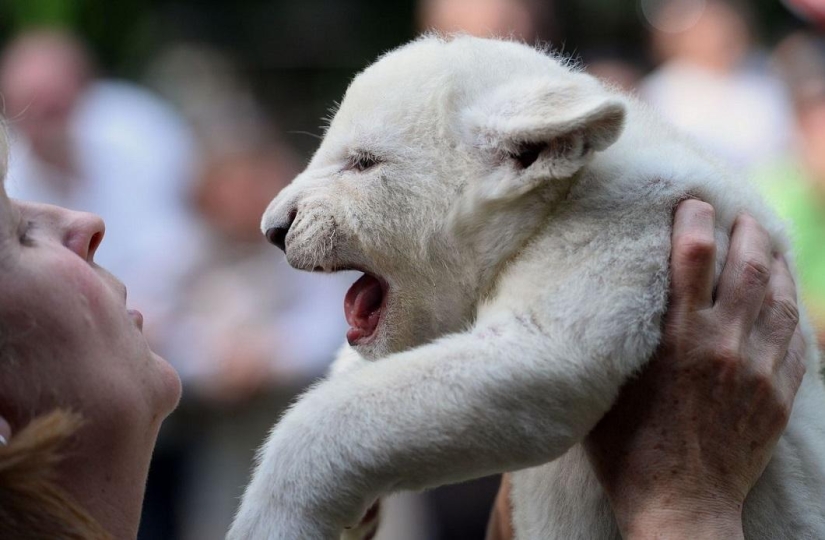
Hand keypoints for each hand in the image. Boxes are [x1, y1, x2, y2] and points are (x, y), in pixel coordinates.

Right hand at [584, 200, 805, 538]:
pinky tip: (785, 292)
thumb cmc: (628, 451)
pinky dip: (793, 305)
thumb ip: (620, 342)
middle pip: (747, 267)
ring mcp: (759, 371)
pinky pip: (797, 337)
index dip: (696, 221)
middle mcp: (724, 347)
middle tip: (739, 215)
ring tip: (766, 242)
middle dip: (746, 231)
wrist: (680, 506)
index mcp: (677, 341)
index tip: (693, 204)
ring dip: (775, 262)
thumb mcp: (607, 389)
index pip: (694, 258)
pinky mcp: (779, 395)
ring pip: (779, 297)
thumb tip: (611, 303)